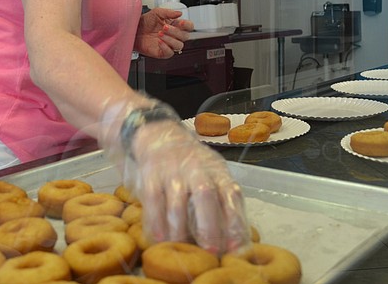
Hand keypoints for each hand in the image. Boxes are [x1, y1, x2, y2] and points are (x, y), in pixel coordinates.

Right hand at [125, 121, 249, 253]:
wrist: (160, 136)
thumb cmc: (192, 167)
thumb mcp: (213, 175)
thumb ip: (223, 203)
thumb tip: (237, 244)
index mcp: (217, 172)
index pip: (231, 194)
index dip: (235, 222)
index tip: (236, 248)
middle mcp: (197, 169)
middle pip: (205, 195)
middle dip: (209, 225)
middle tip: (210, 251)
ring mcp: (172, 171)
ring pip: (177, 200)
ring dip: (180, 228)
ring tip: (181, 250)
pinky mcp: (150, 175)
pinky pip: (152, 200)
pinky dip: (155, 221)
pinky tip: (157, 239)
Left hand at [136, 8, 193, 58]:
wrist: (135, 30)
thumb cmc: (145, 22)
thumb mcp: (157, 12)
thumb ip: (169, 12)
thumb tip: (179, 13)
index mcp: (175, 25)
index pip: (188, 26)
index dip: (187, 25)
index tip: (181, 22)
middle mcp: (174, 35)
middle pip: (185, 36)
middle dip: (175, 31)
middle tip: (165, 27)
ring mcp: (169, 44)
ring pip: (179, 45)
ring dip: (170, 39)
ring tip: (160, 34)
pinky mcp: (162, 52)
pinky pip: (170, 53)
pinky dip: (165, 47)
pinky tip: (159, 41)